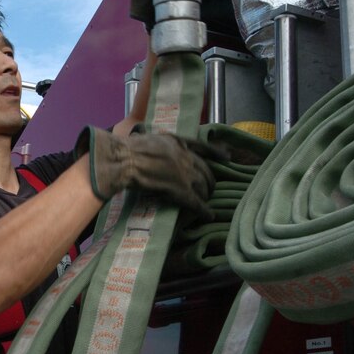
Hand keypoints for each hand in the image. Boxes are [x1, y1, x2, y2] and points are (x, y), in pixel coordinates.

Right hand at [75, 125, 217, 219]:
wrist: (126, 160)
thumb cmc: (129, 148)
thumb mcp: (147, 138)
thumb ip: (156, 144)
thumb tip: (148, 144)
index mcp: (178, 142)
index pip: (203, 147)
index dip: (216, 153)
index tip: (226, 157)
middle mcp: (186, 157)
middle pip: (206, 170)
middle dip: (209, 180)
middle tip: (209, 187)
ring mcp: (186, 175)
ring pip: (204, 187)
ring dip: (206, 194)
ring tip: (206, 200)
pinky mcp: (181, 192)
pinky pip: (197, 203)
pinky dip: (204, 210)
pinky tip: (209, 215)